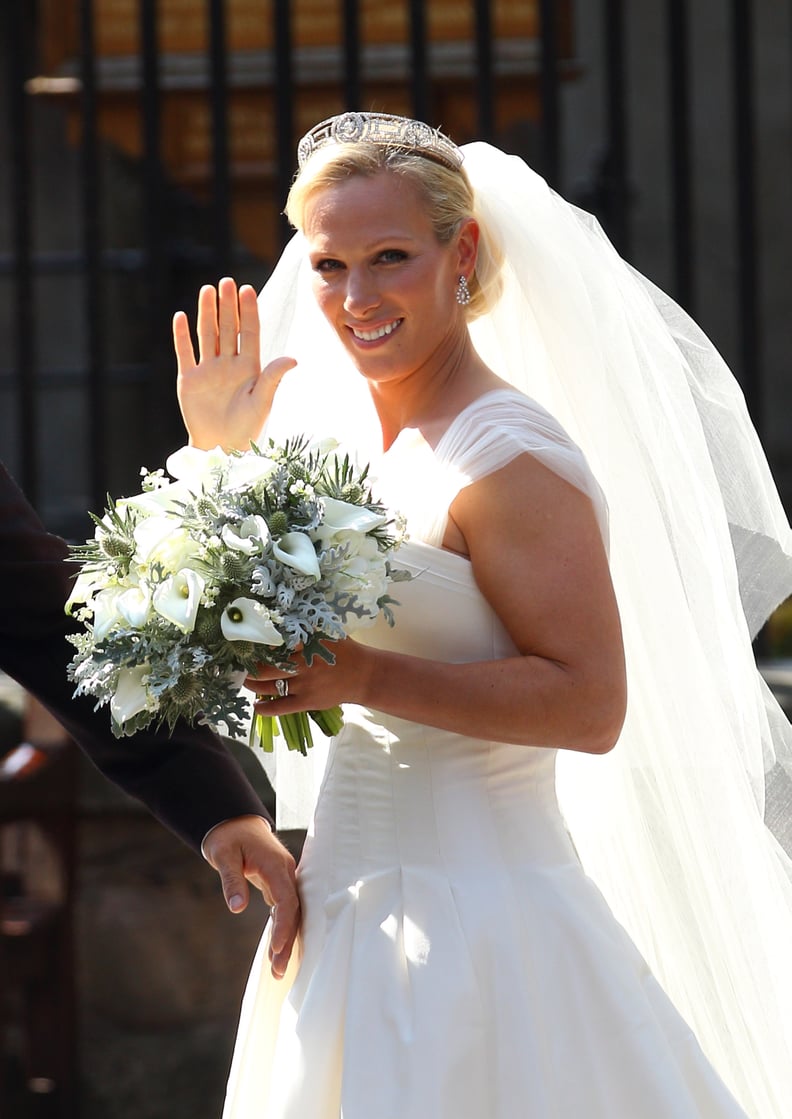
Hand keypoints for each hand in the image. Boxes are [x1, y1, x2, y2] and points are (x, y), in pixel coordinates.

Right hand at [174, 277, 295, 451]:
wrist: (222, 449)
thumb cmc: (247, 428)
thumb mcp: (263, 402)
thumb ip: (274, 377)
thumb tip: (293, 358)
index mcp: (250, 368)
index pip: (249, 333)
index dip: (248, 312)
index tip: (247, 290)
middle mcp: (229, 365)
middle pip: (228, 329)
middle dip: (228, 306)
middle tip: (226, 282)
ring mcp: (209, 370)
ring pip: (208, 335)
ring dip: (207, 313)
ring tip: (207, 290)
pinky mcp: (190, 379)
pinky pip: (185, 353)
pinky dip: (182, 336)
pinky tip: (181, 316)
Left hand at [201, 814, 299, 978]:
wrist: (234, 822)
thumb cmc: (228, 837)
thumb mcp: (223, 855)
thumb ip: (231, 881)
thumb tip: (237, 908)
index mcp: (275, 865)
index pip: (286, 900)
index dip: (284, 926)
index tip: (277, 949)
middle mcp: (286, 872)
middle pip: (294, 911)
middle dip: (288, 942)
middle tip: (279, 971)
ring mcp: (284, 877)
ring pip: (292, 912)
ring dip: (287, 938)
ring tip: (278, 968)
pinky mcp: (278, 883)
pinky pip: (285, 908)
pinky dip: (282, 928)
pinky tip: (277, 948)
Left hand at [245, 639, 372, 716]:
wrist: (363, 675)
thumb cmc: (344, 651)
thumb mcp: (327, 633)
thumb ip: (306, 629)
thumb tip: (280, 621)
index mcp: (307, 644)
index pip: (275, 643)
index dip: (257, 644)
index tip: (243, 643)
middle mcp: (303, 664)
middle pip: (267, 667)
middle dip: (249, 667)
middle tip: (239, 665)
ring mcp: (304, 685)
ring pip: (270, 686)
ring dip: (253, 685)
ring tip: (245, 681)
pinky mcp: (307, 702)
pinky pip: (281, 707)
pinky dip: (266, 708)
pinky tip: (256, 706)